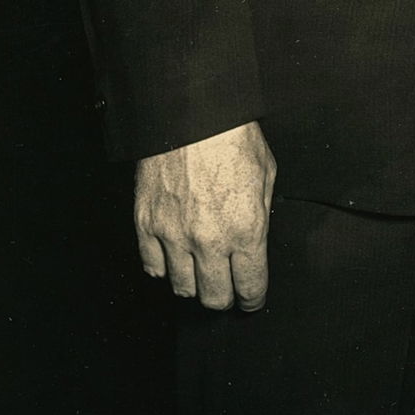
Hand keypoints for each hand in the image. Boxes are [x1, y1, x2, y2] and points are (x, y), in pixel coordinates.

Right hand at [135, 120, 275, 311]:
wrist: (192, 115)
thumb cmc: (233, 138)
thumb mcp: (266, 176)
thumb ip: (260, 215)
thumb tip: (253, 241)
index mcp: (246, 229)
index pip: (250, 287)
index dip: (252, 299)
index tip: (251, 298)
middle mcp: (210, 240)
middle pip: (215, 298)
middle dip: (226, 297)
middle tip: (228, 287)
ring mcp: (174, 235)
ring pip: (183, 289)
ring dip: (195, 284)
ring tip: (201, 272)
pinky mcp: (147, 225)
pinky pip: (152, 267)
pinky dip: (164, 269)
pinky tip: (174, 258)